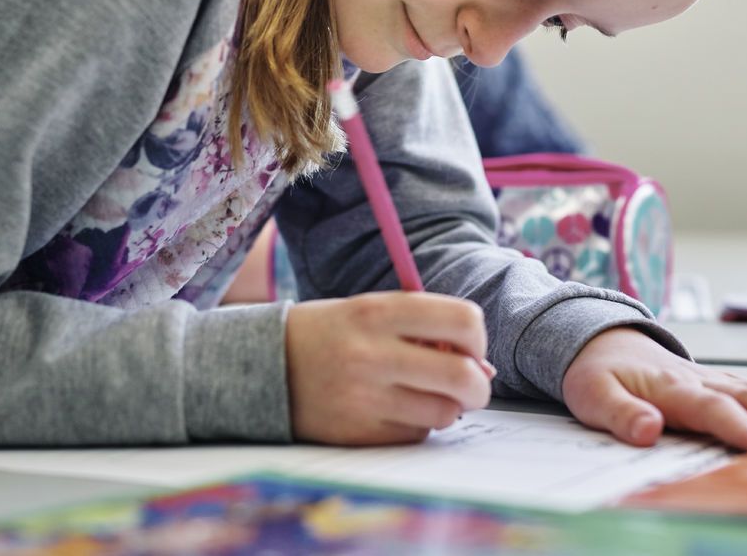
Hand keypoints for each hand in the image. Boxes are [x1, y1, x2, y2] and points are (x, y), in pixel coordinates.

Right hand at [285, 291, 495, 444]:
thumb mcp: (371, 312)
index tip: (469, 347)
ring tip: (425, 395)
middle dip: (479, 384)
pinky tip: (394, 410)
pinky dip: (417, 425)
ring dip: (447, 407)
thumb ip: (425, 329)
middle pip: (462, 375)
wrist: (262, 367)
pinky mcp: (358, 434)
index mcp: (377, 312)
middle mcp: (372, 354)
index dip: (477, 338)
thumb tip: (484, 370)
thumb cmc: (332, 334)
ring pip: (444, 412)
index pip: (462, 320)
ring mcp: (364, 398)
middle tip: (471, 384)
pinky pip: (415, 434)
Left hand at [562, 327, 746, 450]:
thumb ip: (620, 414)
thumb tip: (646, 431)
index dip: (742, 428)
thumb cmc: (597, 373)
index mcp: (674, 387)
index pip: (714, 408)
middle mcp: (706, 379)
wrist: (603, 341)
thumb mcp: (593, 395)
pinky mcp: (734, 384)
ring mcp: (724, 379)